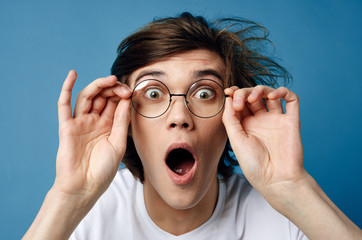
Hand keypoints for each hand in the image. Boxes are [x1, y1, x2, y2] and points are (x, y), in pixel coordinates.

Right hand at [54, 70, 130, 203]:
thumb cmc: (103, 170)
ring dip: (98, 86)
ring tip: (110, 80)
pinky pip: (64, 105)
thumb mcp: (118, 144)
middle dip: (113, 89)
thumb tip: (127, 100)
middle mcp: (94, 122)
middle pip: (102, 97)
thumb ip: (121, 121)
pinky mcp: (67, 126)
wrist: (84, 187)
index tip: (131, 92)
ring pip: (87, 97)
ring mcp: (80, 123)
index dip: (122, 95)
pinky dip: (67, 89)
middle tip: (123, 88)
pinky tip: (72, 75)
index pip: (114, 103)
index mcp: (108, 126)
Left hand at [222, 85, 305, 199]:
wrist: (276, 179)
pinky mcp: (291, 121)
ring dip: (261, 90)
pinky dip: (283, 91)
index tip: (228, 92)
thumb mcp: (236, 140)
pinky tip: (273, 95)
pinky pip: (291, 100)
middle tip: (239, 101)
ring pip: (270, 94)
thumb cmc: (254, 164)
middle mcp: (260, 121)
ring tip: (254, 98)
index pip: (240, 102)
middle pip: (252, 96)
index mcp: (245, 125)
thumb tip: (228, 97)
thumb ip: (230, 118)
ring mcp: (276, 120)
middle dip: (244, 92)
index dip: (234, 94)